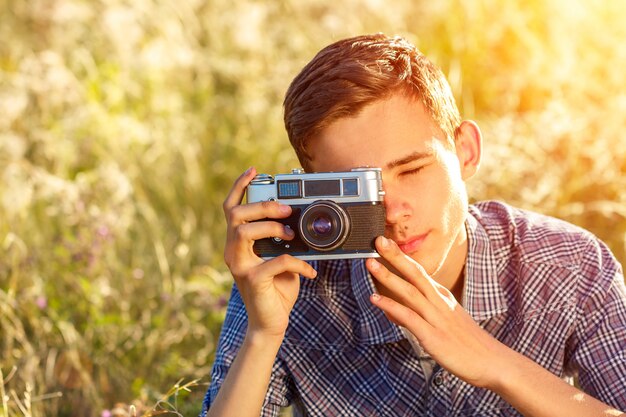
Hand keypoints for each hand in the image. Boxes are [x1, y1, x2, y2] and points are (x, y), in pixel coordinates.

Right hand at [223, 167, 316, 339]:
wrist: (271, 323)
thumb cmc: (276, 288)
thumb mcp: (281, 258)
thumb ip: (284, 240)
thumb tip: (300, 221)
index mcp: (238, 243)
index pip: (231, 209)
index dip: (240, 187)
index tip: (254, 171)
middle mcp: (233, 252)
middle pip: (236, 215)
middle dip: (263, 206)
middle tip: (286, 209)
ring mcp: (240, 266)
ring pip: (244, 232)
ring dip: (271, 228)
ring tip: (292, 235)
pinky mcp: (253, 281)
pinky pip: (275, 262)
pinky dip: (297, 263)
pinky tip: (309, 270)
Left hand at [366, 236, 505, 388]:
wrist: (493, 362)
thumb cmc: (468, 344)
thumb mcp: (443, 322)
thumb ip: (416, 315)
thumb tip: (392, 310)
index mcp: (442, 297)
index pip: (419, 272)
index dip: (402, 257)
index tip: (386, 243)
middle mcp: (439, 302)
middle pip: (415, 274)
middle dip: (395, 256)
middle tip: (378, 240)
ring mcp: (436, 318)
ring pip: (410, 292)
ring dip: (389, 277)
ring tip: (371, 264)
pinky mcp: (433, 336)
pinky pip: (409, 318)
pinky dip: (391, 307)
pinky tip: (374, 300)